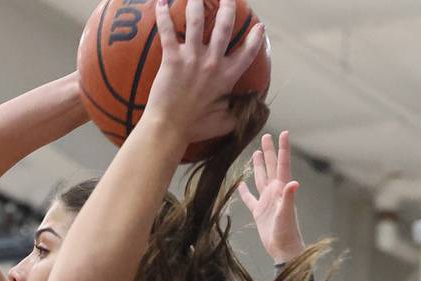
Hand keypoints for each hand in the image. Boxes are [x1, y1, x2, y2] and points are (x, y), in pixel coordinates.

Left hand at [144, 0, 266, 143]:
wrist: (169, 129)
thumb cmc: (195, 128)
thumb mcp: (225, 122)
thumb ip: (237, 113)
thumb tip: (248, 110)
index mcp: (227, 77)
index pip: (247, 53)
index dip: (255, 39)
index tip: (260, 27)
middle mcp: (212, 63)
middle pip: (224, 26)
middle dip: (227, 7)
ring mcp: (192, 59)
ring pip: (196, 21)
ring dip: (196, 2)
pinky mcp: (172, 59)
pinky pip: (168, 31)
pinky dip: (163, 15)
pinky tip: (160, 2)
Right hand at [238, 131, 305, 264]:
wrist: (283, 249)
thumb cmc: (287, 232)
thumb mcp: (287, 214)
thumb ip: (289, 197)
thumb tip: (294, 183)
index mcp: (282, 189)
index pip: (282, 164)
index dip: (283, 148)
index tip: (283, 133)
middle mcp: (275, 192)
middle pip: (272, 167)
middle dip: (269, 151)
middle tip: (266, 136)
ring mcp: (267, 201)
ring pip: (261, 179)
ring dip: (259, 166)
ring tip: (256, 152)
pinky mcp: (259, 212)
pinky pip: (250, 198)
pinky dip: (245, 191)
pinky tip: (241, 184)